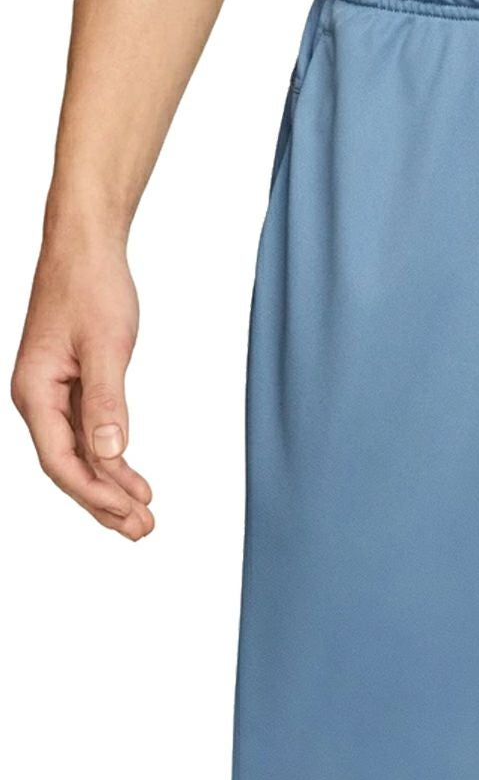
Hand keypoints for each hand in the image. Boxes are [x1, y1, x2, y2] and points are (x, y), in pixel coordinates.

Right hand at [11, 234, 154, 538]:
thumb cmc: (92, 289)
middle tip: (143, 531)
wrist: (86, 249)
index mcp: (34, 391)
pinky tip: (132, 478)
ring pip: (80, 454)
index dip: (94, 492)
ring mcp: (53, 394)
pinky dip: (112, 459)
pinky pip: (88, 434)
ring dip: (111, 486)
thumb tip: (110, 452)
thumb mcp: (106, 346)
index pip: (60, 460)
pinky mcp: (72, 385)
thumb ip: (107, 402)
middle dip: (104, 502)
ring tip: (143, 516)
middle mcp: (37, 398)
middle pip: (69, 466)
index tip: (127, 513)